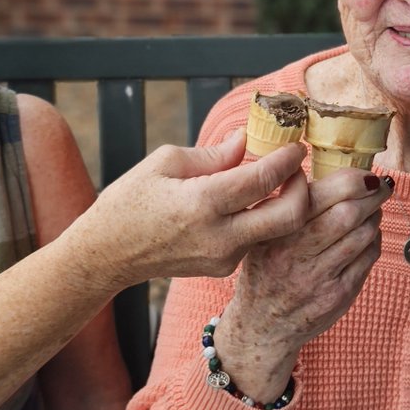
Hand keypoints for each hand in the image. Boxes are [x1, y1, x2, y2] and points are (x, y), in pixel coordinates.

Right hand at [65, 130, 308, 291]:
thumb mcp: (164, 162)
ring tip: (277, 181)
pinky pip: (256, 240)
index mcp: (203, 202)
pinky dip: (263, 219)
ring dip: (285, 205)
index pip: (265, 178)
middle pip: (289, 216)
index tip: (297, 145)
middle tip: (296, 168)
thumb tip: (247, 140)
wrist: (107, 254)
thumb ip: (213, 154)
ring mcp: (224, 257)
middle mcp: (219, 235)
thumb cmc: (129, 201)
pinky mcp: (223, 268)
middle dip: (302, 189)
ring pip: (276, 230)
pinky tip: (252, 203)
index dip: (288, 158)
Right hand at [213, 170, 391, 400]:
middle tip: (381, 184)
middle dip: (372, 194)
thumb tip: (308, 165)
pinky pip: (367, 258)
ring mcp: (320, 278)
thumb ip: (280, 204)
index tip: (363, 172)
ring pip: (362, 235)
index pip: (319, 197)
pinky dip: (373, 240)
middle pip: (347, 214)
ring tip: (373, 208)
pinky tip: (368, 233)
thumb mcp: (260, 235)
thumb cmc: (264, 270)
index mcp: (276, 234)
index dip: (350, 180)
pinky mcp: (339, 296)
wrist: (262, 326)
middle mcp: (296, 256)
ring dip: (375, 216)